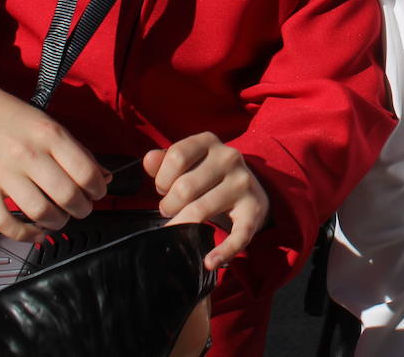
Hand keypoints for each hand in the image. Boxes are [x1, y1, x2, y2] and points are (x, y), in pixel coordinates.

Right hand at [0, 74, 108, 242]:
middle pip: (67, 196)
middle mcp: (28, 154)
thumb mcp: (49, 124)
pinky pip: (5, 222)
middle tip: (81, 208)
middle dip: (82, 209)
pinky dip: (24, 234)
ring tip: (60, 218)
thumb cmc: (9, 115)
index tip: (97, 193)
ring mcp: (3, 173)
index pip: (86, 172)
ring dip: (57, 223)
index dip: (98, 189)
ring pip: (40, 212)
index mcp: (50, 135)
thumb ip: (77, 151)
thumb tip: (103, 177)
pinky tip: (35, 232)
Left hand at [143, 132, 269, 269]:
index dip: (163, 178)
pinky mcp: (254, 210)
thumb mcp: (188, 161)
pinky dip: (223, 251)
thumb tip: (149, 160)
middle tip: (172, 209)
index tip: (164, 187)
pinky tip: (210, 261)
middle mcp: (230, 158)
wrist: (249, 188)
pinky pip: (238, 234)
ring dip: (182, 224)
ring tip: (181, 224)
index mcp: (209, 141)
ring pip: (200, 210)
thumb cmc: (207, 175)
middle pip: (184, 187)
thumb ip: (165, 160)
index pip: (176, 156)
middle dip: (169, 205)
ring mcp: (243, 184)